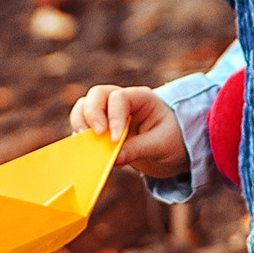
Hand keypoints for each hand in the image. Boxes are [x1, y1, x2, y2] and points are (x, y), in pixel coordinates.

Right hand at [67, 84, 189, 180]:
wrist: (173, 147)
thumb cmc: (172, 140)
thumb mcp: (161, 145)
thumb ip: (137, 149)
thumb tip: (113, 158)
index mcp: (142, 98)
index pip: (120, 98)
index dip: (114, 117)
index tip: (115, 140)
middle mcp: (122, 100)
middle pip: (97, 95)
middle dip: (92, 114)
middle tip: (96, 136)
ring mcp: (109, 112)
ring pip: (85, 106)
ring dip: (81, 123)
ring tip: (86, 143)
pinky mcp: (101, 127)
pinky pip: (83, 125)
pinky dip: (81, 136)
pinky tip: (85, 149)